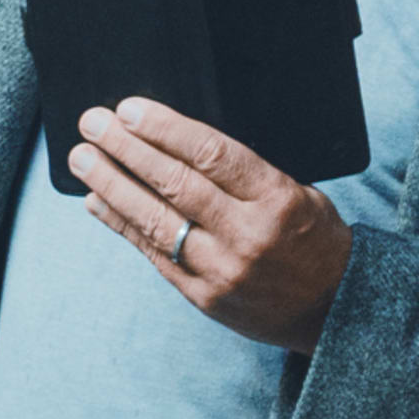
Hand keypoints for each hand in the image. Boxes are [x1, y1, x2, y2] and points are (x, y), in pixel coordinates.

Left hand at [69, 98, 352, 351]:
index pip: (210, 154)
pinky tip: (97, 202)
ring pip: (156, 221)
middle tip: (92, 123)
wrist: (335, 309)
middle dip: (126, 149)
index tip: (129, 110)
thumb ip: (246, 173)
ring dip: (112, 186)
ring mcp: (222, 270)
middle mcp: (247, 234)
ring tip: (83, 159)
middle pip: (174, 183)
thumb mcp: (298, 193)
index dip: (164, 129)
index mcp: (276, 198)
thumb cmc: (314, 240)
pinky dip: (122, 225)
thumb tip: (178, 141)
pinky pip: (154, 255)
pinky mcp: (204, 297)